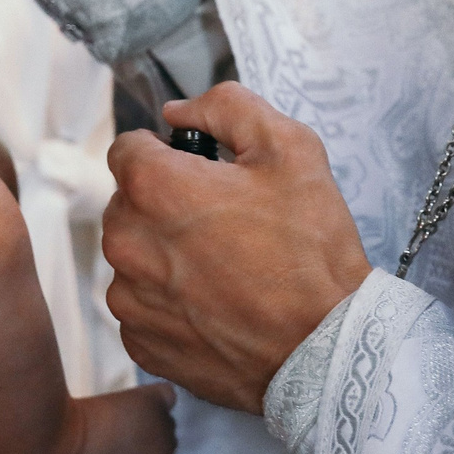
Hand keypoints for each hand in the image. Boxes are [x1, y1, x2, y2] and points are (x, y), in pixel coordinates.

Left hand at [103, 84, 371, 412]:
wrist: (326, 346)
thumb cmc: (309, 249)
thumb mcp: (289, 147)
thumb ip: (225, 107)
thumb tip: (177, 111)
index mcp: (153, 188)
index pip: (127, 149)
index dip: (166, 153)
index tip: (200, 173)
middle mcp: (127, 243)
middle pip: (128, 203)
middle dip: (165, 204)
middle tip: (223, 222)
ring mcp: (131, 300)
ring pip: (133, 256)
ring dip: (164, 254)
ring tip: (223, 267)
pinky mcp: (142, 344)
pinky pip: (142, 307)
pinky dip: (169, 303)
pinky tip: (214, 304)